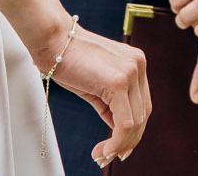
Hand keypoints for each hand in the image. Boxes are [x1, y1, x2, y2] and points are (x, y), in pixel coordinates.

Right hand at [37, 22, 150, 167]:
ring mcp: (131, 72)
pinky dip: (117, 141)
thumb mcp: (97, 84)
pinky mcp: (118, 82)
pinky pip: (125, 122)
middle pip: (143, 114)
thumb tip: (119, 130)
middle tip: (109, 156)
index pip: (142, 104)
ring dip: (121, 144)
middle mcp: (138, 65)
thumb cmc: (69, 60)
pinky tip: (104, 149)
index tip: (120, 148)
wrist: (54, 41)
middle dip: (128, 141)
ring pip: (136, 121)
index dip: (134, 130)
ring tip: (102, 155)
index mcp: (136, 63)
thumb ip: (112, 104)